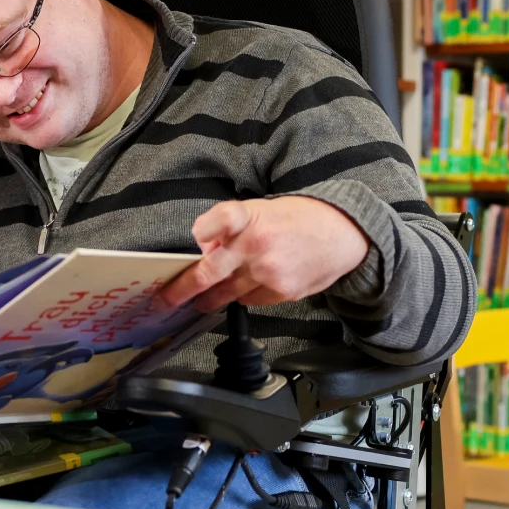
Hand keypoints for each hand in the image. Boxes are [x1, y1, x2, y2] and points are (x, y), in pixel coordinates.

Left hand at [155, 197, 368, 312]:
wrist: (344, 235)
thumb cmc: (299, 218)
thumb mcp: (263, 208)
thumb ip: (230, 225)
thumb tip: (204, 249)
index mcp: (252, 217)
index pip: (220, 220)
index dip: (203, 230)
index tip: (195, 240)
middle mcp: (257, 246)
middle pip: (208, 273)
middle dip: (182, 290)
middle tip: (164, 300)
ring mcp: (269, 273)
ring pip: (226, 293)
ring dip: (210, 298)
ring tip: (201, 299)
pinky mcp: (281, 293)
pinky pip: (249, 300)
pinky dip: (244, 295)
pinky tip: (250, 285)